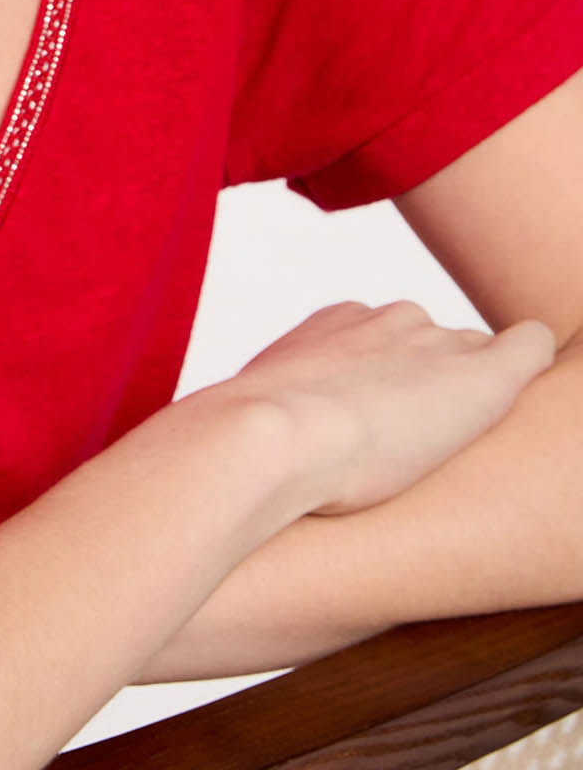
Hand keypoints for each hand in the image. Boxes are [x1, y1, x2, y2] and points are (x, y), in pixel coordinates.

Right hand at [209, 300, 556, 517]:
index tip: (382, 422)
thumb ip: (263, 419)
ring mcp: (436, 346)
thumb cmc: (247, 448)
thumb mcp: (246, 419)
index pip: (386, 340)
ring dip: (477, 386)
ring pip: (476, 353)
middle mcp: (389, 322)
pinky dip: (532, 357)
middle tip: (423, 434)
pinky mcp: (482, 377)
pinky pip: (527, 348)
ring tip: (469, 430)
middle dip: (436, 380)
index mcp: (336, 325)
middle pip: (436, 341)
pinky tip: (536, 365)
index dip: (391, 384)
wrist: (265, 440)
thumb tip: (233, 444)